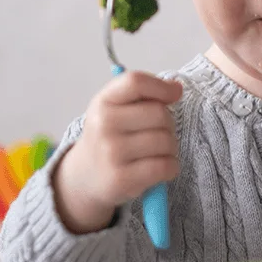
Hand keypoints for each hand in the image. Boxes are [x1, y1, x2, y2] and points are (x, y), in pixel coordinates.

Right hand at [53, 71, 181, 233]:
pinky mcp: (122, 179)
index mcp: (103, 102)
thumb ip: (143, 93)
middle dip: (169, 123)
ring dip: (171, 147)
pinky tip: (161, 167)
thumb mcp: (115, 108)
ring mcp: (111, 153)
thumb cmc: (110, 136)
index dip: (161, 86)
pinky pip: (165, 166)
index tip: (174, 93)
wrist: (84, 176)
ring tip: (157, 152)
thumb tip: (176, 88)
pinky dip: (171, 167)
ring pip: (166, 141)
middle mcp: (104, 125)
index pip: (136, 82)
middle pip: (159, 113)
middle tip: (159, 132)